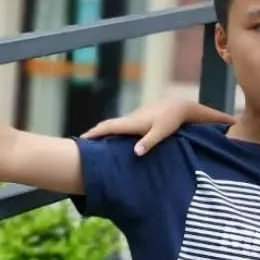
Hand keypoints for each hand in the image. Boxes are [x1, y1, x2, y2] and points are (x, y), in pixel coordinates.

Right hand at [81, 98, 197, 154]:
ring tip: (92, 145)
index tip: (81, 140)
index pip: (109, 127)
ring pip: (114, 126)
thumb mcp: (162, 132)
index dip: (95, 133)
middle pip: (107, 126)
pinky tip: (111, 139)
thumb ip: (149, 142)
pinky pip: (120, 126)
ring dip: (102, 132)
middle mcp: (129, 119)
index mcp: (132, 122)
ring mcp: (133, 119)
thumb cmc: (171, 120)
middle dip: (94, 133)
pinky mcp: (138, 120)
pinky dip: (112, 132)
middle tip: (81, 144)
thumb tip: (136, 153)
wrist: (179, 106)